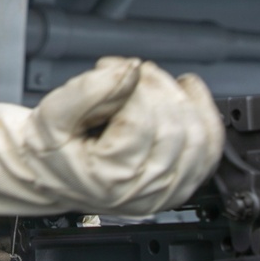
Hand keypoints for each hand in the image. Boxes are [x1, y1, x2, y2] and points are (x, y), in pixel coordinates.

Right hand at [23, 57, 224, 215]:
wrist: (50, 174)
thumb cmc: (50, 150)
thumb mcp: (52, 114)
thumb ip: (88, 90)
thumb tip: (128, 71)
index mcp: (111, 179)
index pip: (140, 123)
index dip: (129, 86)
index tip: (111, 69)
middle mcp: (144, 191)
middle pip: (173, 128)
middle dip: (155, 87)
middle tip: (131, 72)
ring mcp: (167, 191)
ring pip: (197, 137)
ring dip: (178, 97)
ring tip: (152, 83)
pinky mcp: (181, 185)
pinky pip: (210, 150)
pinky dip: (205, 117)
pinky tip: (188, 95)